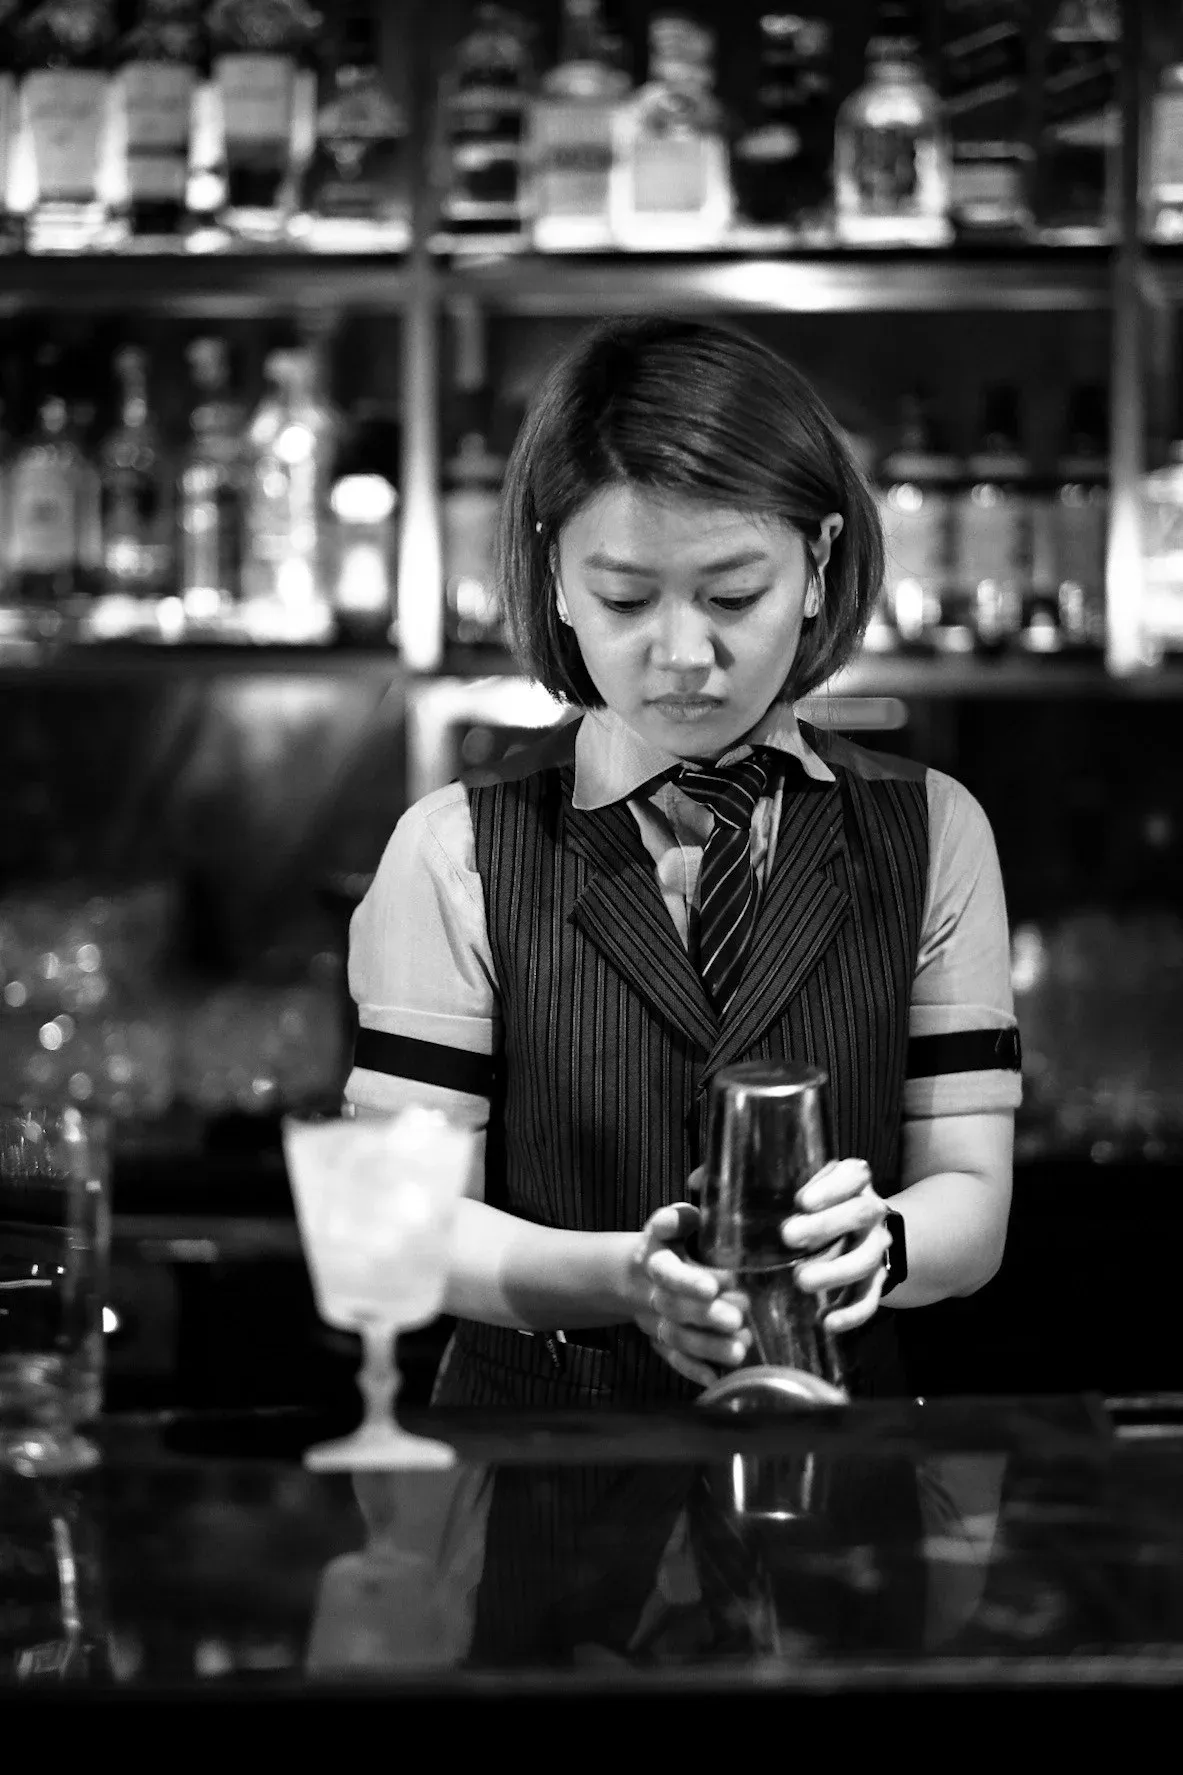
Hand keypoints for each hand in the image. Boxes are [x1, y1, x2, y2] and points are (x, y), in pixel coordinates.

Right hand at [624, 1202, 751, 1389]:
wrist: (631, 1274)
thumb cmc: (666, 1244)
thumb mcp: (671, 1225)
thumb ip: (682, 1218)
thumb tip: (693, 1215)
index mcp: (654, 1258)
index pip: (668, 1271)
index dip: (688, 1280)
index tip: (714, 1287)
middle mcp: (651, 1292)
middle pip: (674, 1307)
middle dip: (705, 1316)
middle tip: (736, 1319)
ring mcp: (654, 1320)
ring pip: (676, 1336)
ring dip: (706, 1346)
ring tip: (738, 1351)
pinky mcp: (659, 1341)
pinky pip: (673, 1358)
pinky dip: (692, 1370)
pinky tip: (715, 1378)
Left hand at [779, 1158, 889, 1333]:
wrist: (864, 1231)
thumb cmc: (821, 1205)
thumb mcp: (811, 1188)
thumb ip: (788, 1190)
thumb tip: (737, 1198)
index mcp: (855, 1182)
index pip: (853, 1175)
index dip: (830, 1188)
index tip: (801, 1201)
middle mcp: (872, 1212)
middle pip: (860, 1215)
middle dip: (826, 1225)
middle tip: (787, 1236)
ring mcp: (876, 1247)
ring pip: (865, 1259)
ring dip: (835, 1272)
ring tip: (801, 1281)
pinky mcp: (877, 1280)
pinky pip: (869, 1298)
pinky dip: (851, 1314)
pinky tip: (826, 1322)